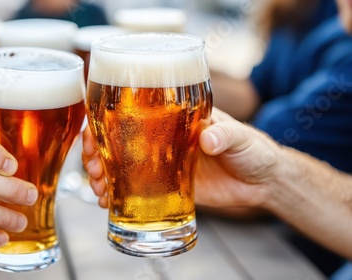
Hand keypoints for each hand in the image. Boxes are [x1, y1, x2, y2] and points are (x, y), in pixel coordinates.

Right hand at [82, 108, 282, 208]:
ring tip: (97, 188)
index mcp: (174, 117)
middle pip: (116, 140)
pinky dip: (118, 194)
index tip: (91, 133)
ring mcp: (161, 163)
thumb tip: (207, 139)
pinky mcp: (167, 186)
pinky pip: (136, 189)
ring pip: (121, 165)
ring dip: (102, 173)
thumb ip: (226, 135)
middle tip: (92, 167)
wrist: (264, 182)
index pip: (131, 111)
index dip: (105, 120)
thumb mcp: (241, 137)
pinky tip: (107, 201)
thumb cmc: (255, 150)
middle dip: (96, 151)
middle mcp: (161, 138)